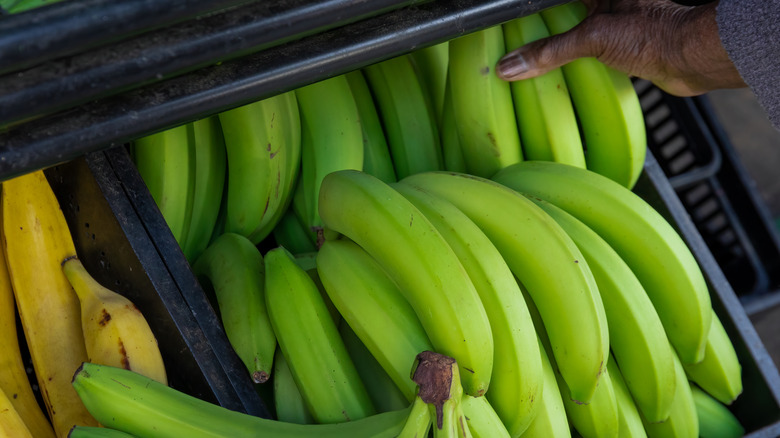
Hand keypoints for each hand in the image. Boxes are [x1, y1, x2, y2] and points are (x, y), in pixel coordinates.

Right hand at [496, 0, 745, 95]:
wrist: (691, 59)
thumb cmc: (655, 34)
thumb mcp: (592, 38)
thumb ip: (549, 52)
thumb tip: (511, 65)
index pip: (553, 1)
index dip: (532, 10)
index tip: (507, 17)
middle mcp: (605, 1)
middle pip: (561, 11)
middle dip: (539, 24)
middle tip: (513, 36)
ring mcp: (613, 22)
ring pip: (572, 28)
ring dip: (553, 44)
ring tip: (527, 57)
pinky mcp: (620, 44)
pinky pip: (585, 49)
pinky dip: (570, 60)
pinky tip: (557, 71)